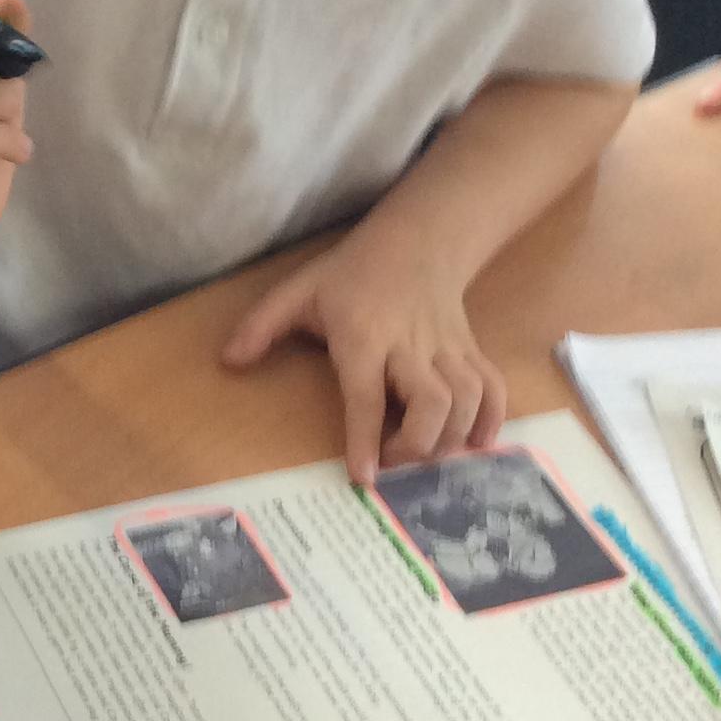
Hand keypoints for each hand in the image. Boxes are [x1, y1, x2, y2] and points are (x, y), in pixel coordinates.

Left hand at [221, 230, 507, 480]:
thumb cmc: (350, 274)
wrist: (416, 242)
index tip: (364, 478)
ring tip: (425, 456)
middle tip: (393, 463)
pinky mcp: (471, 350)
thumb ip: (261, 327)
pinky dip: (491, 421)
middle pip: (433, 403)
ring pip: (468, 399)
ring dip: (453, 438)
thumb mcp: (298, 291)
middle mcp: (411, 345)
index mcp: (364, 335)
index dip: (365, 439)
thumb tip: (228, 362)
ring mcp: (448, 348)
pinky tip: (475, 444)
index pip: (366, 395)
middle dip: (417, 445)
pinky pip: (492, 388)